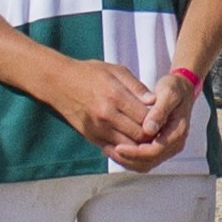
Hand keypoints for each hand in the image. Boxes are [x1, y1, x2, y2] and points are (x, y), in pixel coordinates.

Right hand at [49, 54, 169, 155]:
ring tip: (148, 137)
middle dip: (152, 134)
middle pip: (139, 134)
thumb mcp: (116, 71)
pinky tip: (132, 143)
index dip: (157, 120)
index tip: (163, 118)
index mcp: (115, 96)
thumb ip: (137, 87)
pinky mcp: (91, 137)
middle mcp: (107, 115)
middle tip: (160, 131)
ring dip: (140, 144)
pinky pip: (113, 150)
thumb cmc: (89, 73)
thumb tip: (155, 101)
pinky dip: (125, 149)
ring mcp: (98, 128)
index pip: (146, 116)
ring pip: (128, 146)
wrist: (58, 83)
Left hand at [111, 68, 200, 169]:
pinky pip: (143, 159)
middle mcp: (173, 144)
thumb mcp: (169, 94)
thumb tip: (149, 129)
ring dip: (127, 160)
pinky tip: (115, 148)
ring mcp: (167, 147)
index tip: (119, 147)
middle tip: (109, 149)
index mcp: (177, 133)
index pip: (156, 151)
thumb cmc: (175, 89)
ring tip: (109, 149)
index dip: (136, 152)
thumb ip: (159, 111)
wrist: (181, 90)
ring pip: (145, 164)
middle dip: (128, 158)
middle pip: (149, 161)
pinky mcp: (159, 147)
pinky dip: (129, 158)